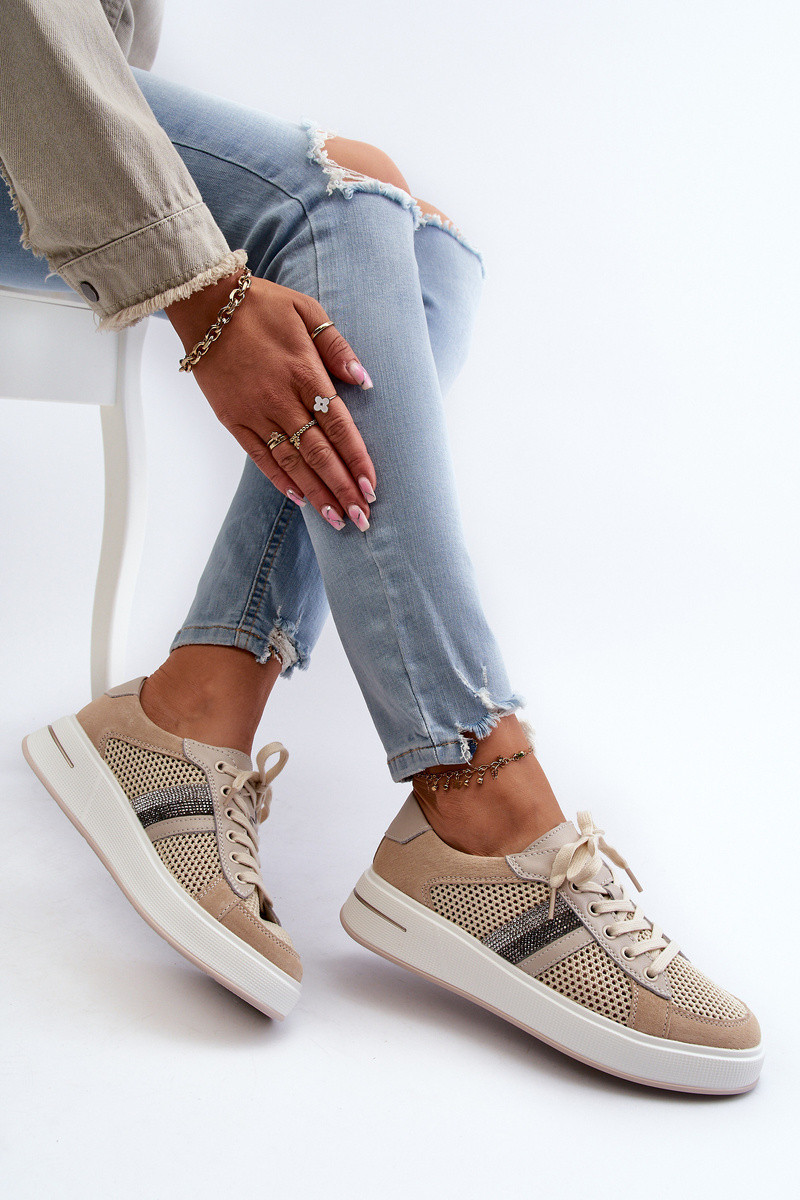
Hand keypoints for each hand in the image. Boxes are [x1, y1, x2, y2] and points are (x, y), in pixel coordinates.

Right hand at [166, 271, 376, 529]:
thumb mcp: (307, 310)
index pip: (338, 425)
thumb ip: (337, 346)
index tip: (372, 486)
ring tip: (337, 519)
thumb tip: (364, 379)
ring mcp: (255, 412)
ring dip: (316, 493)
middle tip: (362, 518)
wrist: (205, 304)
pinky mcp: (232, 420)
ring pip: (291, 462)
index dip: (356, 459)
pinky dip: (279, 480)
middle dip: (342, 488)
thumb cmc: (262, 305)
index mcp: (305, 372)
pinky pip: (260, 457)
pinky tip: (300, 499)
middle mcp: (281, 398)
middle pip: (318, 452)